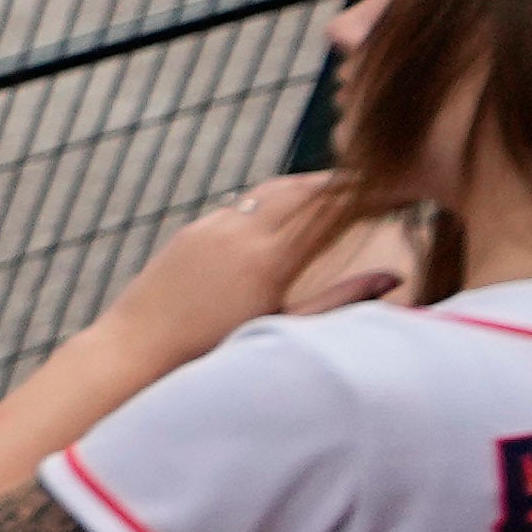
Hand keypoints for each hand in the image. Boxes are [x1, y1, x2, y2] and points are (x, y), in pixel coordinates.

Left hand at [107, 168, 411, 365]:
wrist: (135, 348)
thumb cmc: (212, 351)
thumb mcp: (284, 328)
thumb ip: (340, 300)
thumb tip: (393, 276)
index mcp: (267, 258)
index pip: (327, 210)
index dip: (364, 196)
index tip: (395, 189)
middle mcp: (237, 232)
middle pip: (299, 191)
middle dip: (337, 183)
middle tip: (372, 180)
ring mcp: (210, 227)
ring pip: (268, 192)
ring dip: (304, 187)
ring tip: (336, 189)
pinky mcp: (190, 231)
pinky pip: (240, 204)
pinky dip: (271, 199)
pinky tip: (284, 209)